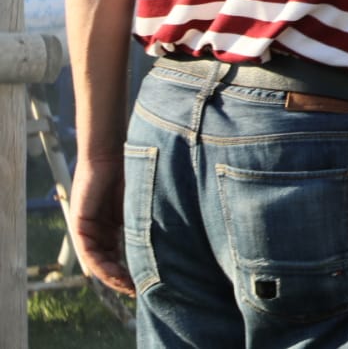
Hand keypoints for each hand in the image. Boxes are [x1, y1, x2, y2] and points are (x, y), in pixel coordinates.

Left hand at [69, 156, 134, 295]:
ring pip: (98, 260)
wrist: (113, 151)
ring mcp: (89, 227)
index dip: (132, 271)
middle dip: (122, 279)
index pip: (121, 255)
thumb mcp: (144, 204)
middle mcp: (100, 230)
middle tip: (138, 290)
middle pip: (109, 262)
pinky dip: (100, 264)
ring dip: (111, 276)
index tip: (147, 282)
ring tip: (127, 286)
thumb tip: (173, 241)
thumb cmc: (135, 170)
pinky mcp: (80, 223)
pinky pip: (88, 251)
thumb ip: (148, 222)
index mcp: (115, 225)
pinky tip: (112, 273)